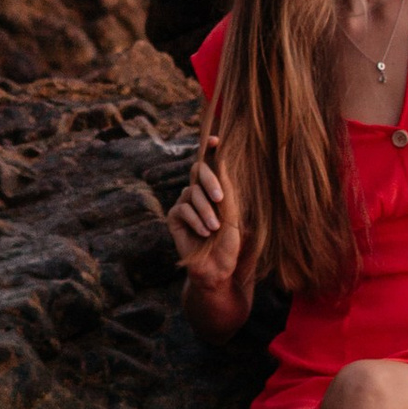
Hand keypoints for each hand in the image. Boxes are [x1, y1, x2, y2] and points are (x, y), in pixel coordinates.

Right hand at [168, 144, 245, 298]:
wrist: (218, 268)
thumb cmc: (229, 242)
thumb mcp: (232, 212)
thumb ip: (227, 187)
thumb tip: (222, 160)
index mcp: (215, 188)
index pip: (210, 163)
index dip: (211, 149)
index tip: (216, 140)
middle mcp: (199, 192)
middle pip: (198, 171)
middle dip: (210, 182)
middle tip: (220, 198)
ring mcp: (185, 204)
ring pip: (191, 192)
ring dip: (205, 211)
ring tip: (214, 228)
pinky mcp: (175, 218)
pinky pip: (182, 208)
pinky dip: (195, 220)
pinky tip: (203, 233)